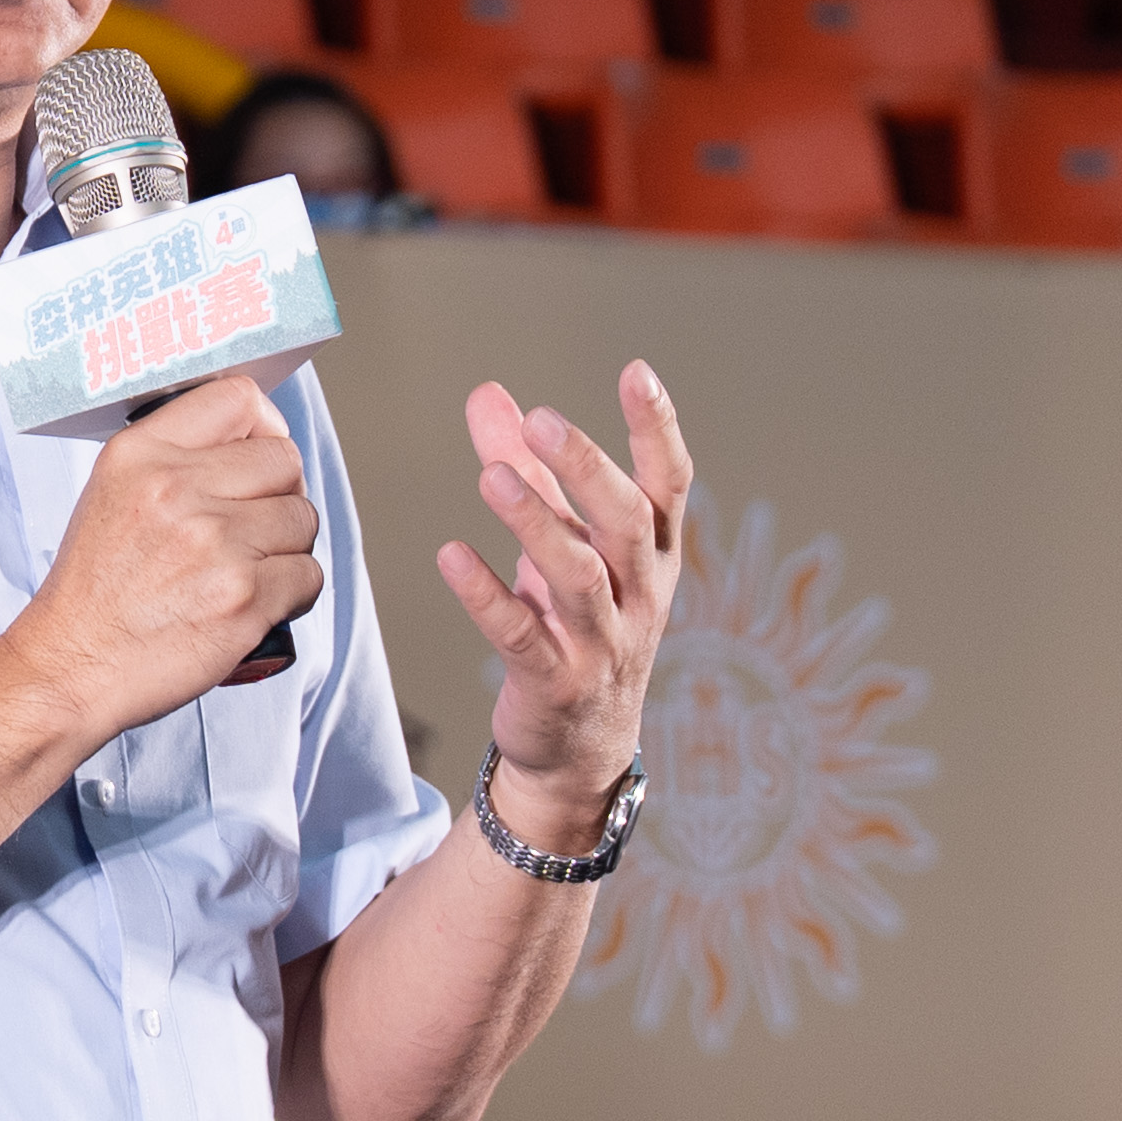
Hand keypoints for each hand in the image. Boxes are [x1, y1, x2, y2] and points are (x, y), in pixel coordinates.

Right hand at [16, 378, 323, 740]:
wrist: (70, 668)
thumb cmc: (94, 593)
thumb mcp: (110, 495)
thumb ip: (174, 460)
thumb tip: (250, 444)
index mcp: (140, 454)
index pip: (239, 398)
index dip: (263, 427)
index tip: (259, 456)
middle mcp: (175, 488)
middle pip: (284, 459)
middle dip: (280, 495)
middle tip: (254, 527)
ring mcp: (213, 543)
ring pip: (303, 518)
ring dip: (287, 548)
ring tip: (248, 570)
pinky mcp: (242, 596)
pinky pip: (308, 575)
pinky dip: (292, 594)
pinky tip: (255, 603)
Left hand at [432, 365, 690, 844]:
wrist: (581, 748)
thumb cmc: (575, 625)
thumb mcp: (560, 543)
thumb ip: (528, 467)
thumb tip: (489, 393)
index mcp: (652, 554)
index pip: (669, 484)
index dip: (658, 429)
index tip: (637, 372)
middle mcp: (639, 596)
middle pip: (625, 522)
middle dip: (588, 468)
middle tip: (543, 420)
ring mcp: (602, 644)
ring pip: (580, 577)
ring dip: (538, 524)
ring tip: (493, 476)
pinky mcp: (556, 684)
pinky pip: (521, 636)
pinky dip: (486, 596)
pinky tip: (451, 556)